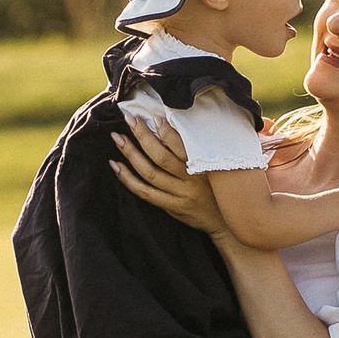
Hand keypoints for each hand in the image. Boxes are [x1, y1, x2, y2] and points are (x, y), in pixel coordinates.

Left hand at [110, 119, 225, 235]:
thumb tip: (170, 128)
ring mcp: (179, 196)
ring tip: (118, 138)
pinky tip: (116, 166)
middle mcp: (191, 182)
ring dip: (131, 154)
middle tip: (130, 120)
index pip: (182, 147)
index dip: (167, 132)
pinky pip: (145, 192)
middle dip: (143, 136)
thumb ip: (195, 154)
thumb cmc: (217, 189)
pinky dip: (128, 179)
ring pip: (150, 173)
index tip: (155, 117)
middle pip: (161, 157)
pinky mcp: (171, 208)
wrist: (222, 221)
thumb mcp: (213, 169)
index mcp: (203, 168)